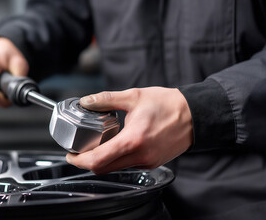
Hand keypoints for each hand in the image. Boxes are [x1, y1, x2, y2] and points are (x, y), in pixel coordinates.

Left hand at [66, 88, 192, 173]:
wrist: (195, 115)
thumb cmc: (168, 105)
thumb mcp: (134, 97)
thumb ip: (106, 99)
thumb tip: (86, 101)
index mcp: (133, 140)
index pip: (98, 160)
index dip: (79, 160)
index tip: (71, 155)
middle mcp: (140, 156)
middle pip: (103, 169)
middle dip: (87, 162)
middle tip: (79, 151)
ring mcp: (147, 162)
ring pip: (115, 169)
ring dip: (101, 161)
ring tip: (95, 146)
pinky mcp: (152, 163)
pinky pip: (127, 166)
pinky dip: (116, 159)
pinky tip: (114, 146)